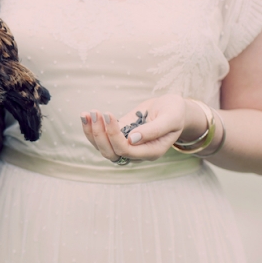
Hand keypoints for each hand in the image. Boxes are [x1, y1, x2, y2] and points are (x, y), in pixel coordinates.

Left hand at [80, 94, 204, 162]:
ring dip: (92, 132)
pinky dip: (91, 129)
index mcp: (151, 152)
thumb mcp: (171, 117)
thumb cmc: (175, 112)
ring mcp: (126, 146)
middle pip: (111, 153)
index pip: (126, 151)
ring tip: (87, 114)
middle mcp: (136, 153)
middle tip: (95, 112)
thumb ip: (154, 130)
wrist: (172, 108)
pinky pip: (101, 139)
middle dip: (100, 134)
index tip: (108, 115)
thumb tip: (132, 139)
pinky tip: (86, 115)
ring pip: (103, 148)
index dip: (114, 136)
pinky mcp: (118, 136)